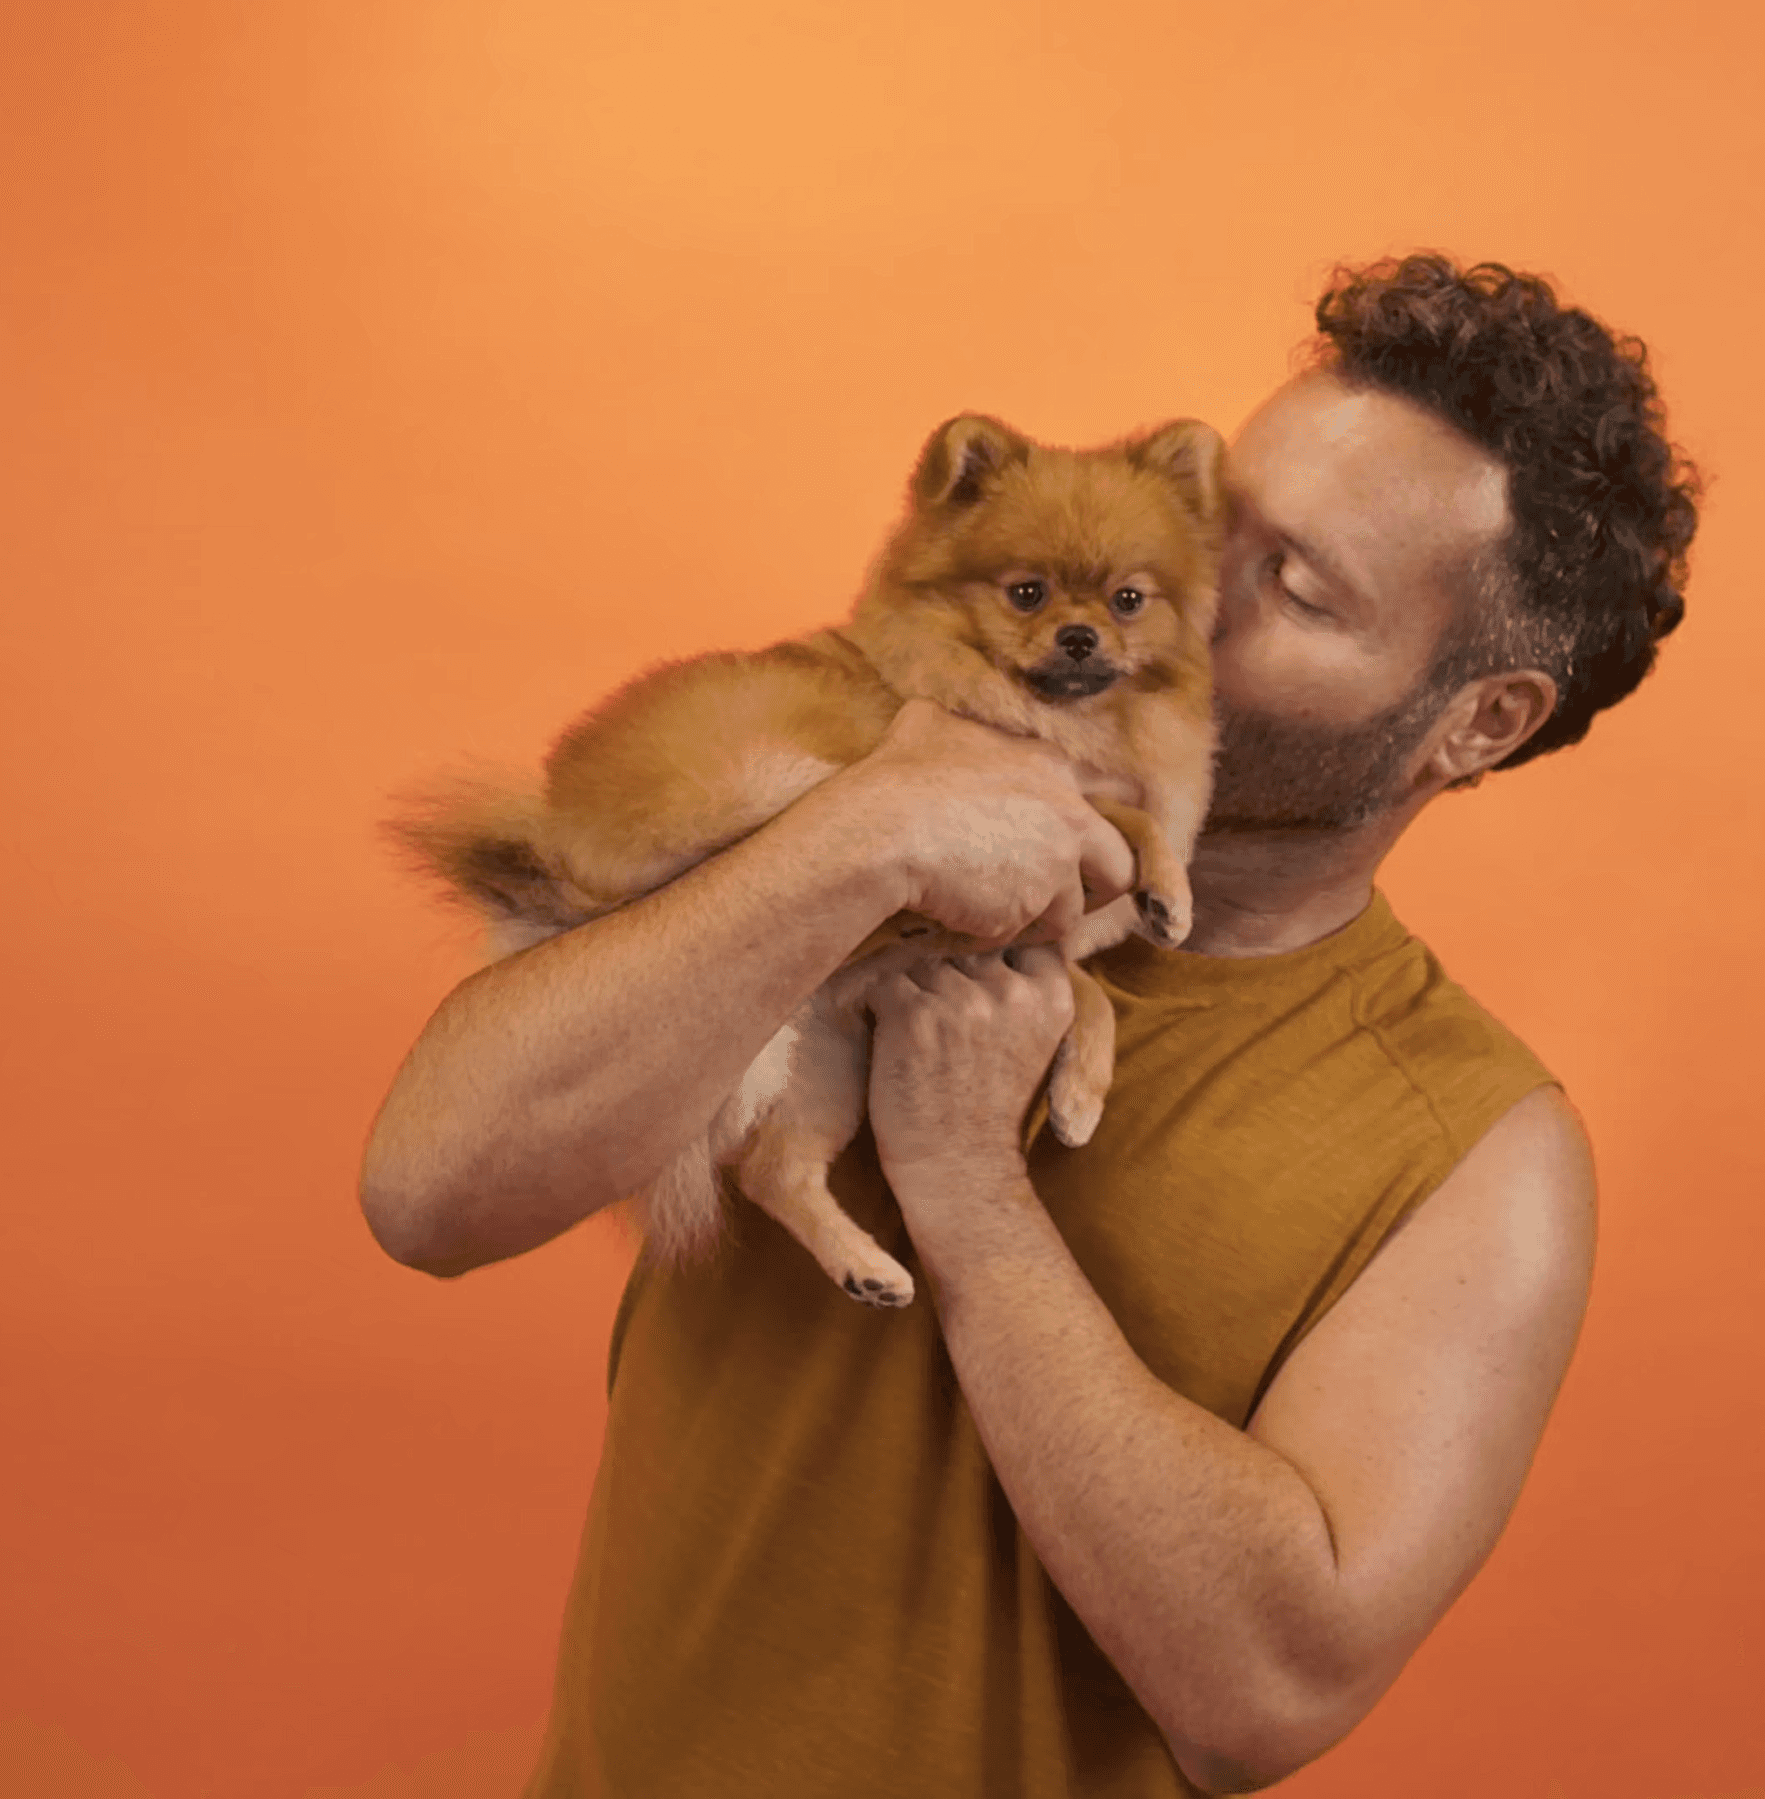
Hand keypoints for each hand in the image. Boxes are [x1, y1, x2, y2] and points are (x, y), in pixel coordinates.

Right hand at [840, 699, 1135, 947]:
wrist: (880, 833)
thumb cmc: (896, 778)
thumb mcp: (924, 726)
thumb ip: (953, 728)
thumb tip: (935, 721)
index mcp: (1048, 763)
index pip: (1112, 794)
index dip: (1094, 829)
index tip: (1075, 846)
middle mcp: (1067, 809)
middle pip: (1121, 863)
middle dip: (1096, 888)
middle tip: (1062, 899)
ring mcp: (1057, 859)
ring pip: (1074, 908)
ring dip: (1040, 917)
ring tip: (997, 914)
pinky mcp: (1038, 902)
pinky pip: (1030, 931)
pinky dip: (1004, 933)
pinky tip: (969, 921)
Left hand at [866, 945, 1073, 1204]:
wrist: (960, 1168)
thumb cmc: (990, 1104)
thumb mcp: (1033, 1039)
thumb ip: (1023, 985)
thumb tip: (982, 926)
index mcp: (1051, 995)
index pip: (1018, 934)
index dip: (992, 957)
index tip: (984, 993)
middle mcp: (1011, 991)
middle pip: (964, 947)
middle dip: (950, 978)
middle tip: (947, 1032)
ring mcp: (961, 1001)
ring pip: (921, 962)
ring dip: (914, 993)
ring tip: (922, 1041)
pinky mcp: (913, 1015)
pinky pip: (885, 984)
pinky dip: (882, 1009)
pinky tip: (897, 1044)